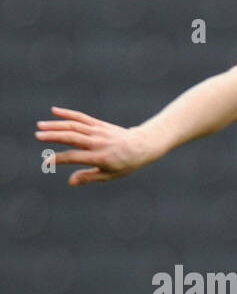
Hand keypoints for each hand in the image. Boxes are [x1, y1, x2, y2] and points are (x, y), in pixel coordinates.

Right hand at [35, 108, 157, 185]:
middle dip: (53, 136)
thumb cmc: (125, 164)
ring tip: (40, 126)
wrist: (142, 146)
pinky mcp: (99, 124)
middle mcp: (97, 143)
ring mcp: (98, 131)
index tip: (46, 162)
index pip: (74, 157)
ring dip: (56, 124)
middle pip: (71, 137)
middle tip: (37, 136)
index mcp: (100, 157)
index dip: (58, 159)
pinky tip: (54, 111)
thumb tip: (70, 182)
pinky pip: (81, 117)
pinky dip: (68, 113)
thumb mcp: (110, 175)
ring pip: (74, 125)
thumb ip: (89, 177)